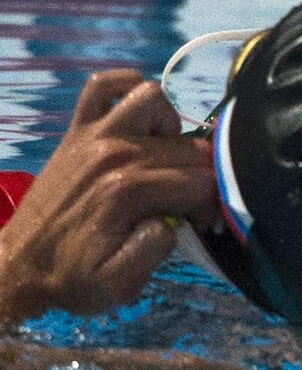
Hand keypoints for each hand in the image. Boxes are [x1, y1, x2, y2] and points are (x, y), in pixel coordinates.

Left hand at [0, 69, 214, 321]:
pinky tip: (139, 122)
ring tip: (167, 161)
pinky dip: (127, 91)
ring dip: (172, 129)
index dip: (212, 206)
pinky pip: (105, 85)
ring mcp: (93, 134)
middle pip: (188, 146)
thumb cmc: (74, 278)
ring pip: (154, 101)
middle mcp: (114, 153)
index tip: (201, 226)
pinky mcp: (77, 130)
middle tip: (190, 206)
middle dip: (203, 176)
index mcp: (128, 192)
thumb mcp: (120, 284)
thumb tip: (175, 219)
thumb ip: (154, 251)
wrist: (21, 265)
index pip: (201, 183)